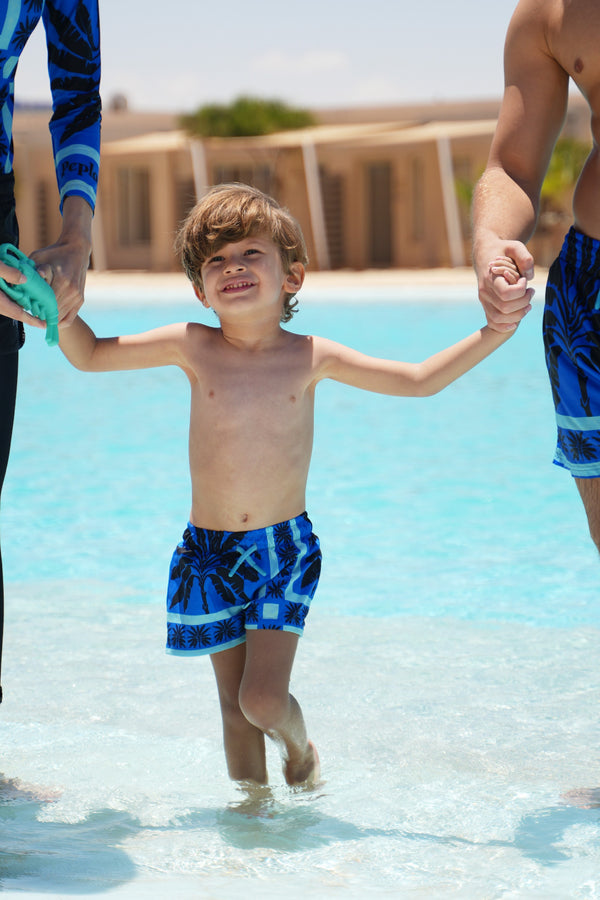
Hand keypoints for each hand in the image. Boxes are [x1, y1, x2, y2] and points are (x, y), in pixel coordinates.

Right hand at [0, 259, 44, 328]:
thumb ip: (9, 273)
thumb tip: (24, 280)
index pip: (18, 314)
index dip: (33, 320)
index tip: (46, 325)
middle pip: (15, 309)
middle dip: (30, 311)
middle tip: (45, 311)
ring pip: (10, 302)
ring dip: (22, 301)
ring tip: (35, 300)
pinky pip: (5, 296)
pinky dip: (14, 293)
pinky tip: (20, 286)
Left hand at [29, 196, 92, 325]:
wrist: (77, 250)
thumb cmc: (54, 253)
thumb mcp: (39, 257)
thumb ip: (32, 272)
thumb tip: (23, 286)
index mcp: (61, 280)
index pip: (46, 302)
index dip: (36, 308)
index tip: (30, 307)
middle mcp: (71, 290)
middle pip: (53, 311)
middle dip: (42, 314)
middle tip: (33, 311)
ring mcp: (77, 296)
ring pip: (60, 317)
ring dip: (49, 318)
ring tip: (41, 314)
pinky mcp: (81, 299)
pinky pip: (70, 318)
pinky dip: (60, 322)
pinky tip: (52, 319)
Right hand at [477, 241, 534, 332]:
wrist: (486, 255)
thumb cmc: (503, 251)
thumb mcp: (515, 246)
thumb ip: (524, 257)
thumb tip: (528, 277)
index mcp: (490, 278)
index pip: (506, 294)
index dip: (521, 290)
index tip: (524, 280)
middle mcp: (485, 292)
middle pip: (505, 308)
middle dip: (523, 301)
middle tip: (530, 291)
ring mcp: (484, 301)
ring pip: (499, 318)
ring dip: (518, 314)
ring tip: (527, 304)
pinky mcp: (487, 307)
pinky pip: (493, 323)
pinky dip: (505, 326)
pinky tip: (517, 320)